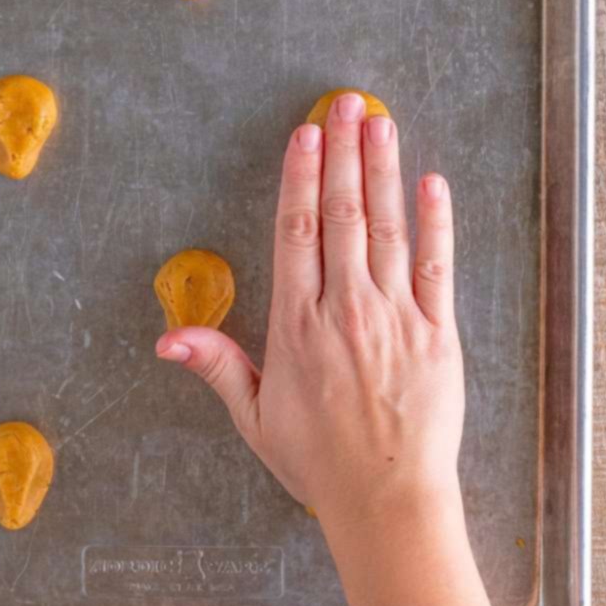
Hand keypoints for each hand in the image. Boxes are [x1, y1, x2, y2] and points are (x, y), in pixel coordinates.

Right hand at [155, 92, 464, 533]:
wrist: (388, 501)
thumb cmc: (319, 463)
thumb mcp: (255, 417)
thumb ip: (216, 366)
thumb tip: (165, 339)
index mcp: (298, 325)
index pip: (297, 231)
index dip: (301, 177)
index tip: (306, 135)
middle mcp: (346, 309)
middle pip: (343, 214)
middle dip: (344, 154)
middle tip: (347, 104)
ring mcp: (396, 318)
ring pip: (388, 229)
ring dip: (383, 171)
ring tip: (381, 123)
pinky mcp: (439, 335)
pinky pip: (438, 268)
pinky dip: (436, 223)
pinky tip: (431, 183)